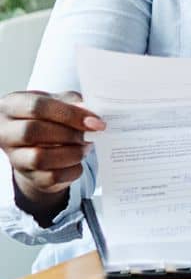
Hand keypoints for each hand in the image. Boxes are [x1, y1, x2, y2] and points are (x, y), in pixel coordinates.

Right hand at [1, 89, 105, 212]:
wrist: (39, 144)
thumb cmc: (49, 117)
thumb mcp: (58, 101)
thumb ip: (73, 102)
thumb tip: (89, 114)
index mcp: (10, 107)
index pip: (36, 107)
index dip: (69, 114)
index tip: (94, 121)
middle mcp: (6, 133)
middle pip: (33, 131)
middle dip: (69, 133)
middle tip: (91, 134)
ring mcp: (15, 158)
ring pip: (39, 158)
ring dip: (71, 153)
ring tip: (85, 147)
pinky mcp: (29, 178)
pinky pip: (51, 177)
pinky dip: (73, 169)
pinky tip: (79, 160)